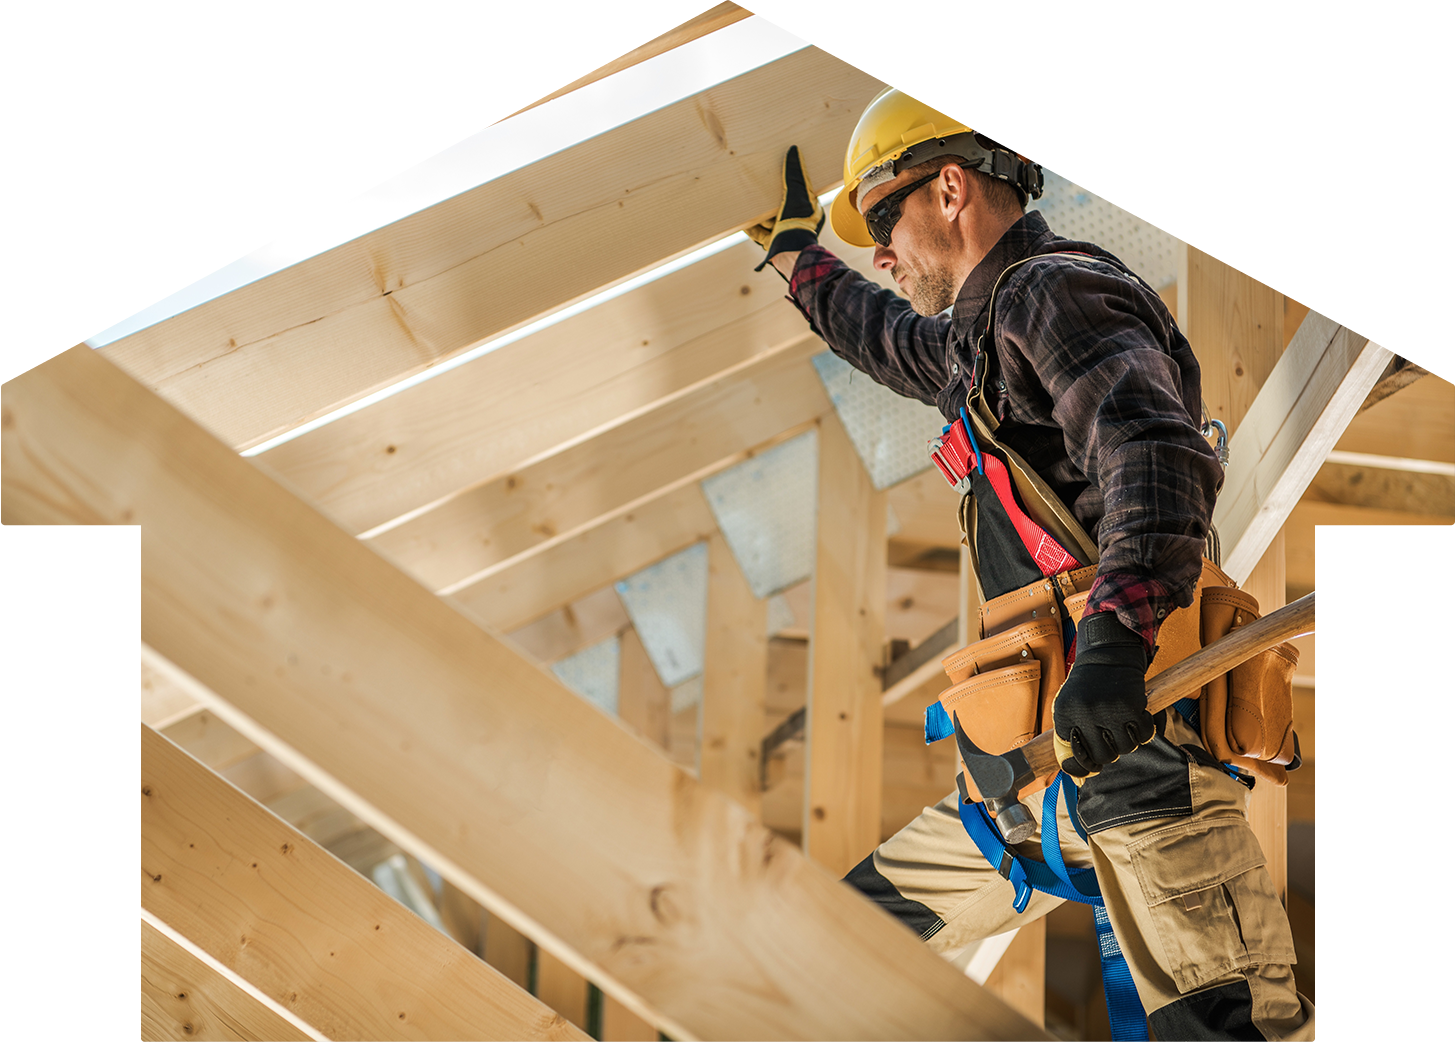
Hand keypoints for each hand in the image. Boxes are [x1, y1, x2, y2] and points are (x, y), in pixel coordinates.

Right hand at [748, 145, 823, 271]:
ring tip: (746, 199)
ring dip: (758, 211)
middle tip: (758, 184)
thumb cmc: (799, 223)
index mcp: (809, 210)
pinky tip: (740, 218)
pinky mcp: (772, 244)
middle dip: (769, 197)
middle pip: (780, 205)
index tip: (777, 172)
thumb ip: (795, 173)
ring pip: (768, 219)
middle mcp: (798, 222)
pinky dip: (749, 225)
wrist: (790, 254)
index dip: (788, 182)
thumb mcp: (798, 193)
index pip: (798, 191)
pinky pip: (758, 232)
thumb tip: (793, 150)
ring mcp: (784, 233)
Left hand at [1052, 611, 1156, 781]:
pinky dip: (1145, 731)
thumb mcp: (1069, 706)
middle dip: (1110, 752)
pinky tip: (1138, 717)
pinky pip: (1144, 736)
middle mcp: (1084, 714)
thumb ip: (1071, 737)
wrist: (1108, 653)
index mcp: (1064, 715)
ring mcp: (1108, 711)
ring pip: (1125, 749)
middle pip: (1103, 757)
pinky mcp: (1131, 706)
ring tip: (1123, 724)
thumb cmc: (1088, 685)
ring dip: (1128, 741)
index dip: (1084, 766)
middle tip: (1111, 738)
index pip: (1074, 757)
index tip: (1091, 765)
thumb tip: (1079, 777)